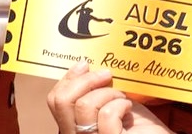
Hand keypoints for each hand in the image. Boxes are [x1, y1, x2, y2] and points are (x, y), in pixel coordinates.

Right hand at [47, 62, 171, 133]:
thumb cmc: (136, 123)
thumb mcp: (110, 101)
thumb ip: (94, 90)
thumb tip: (84, 65)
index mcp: (73, 125)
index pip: (55, 101)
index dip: (67, 78)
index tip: (84, 64)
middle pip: (62, 101)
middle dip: (85, 80)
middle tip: (107, 74)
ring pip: (84, 105)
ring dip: (108, 93)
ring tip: (121, 98)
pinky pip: (107, 114)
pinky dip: (121, 104)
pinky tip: (129, 109)